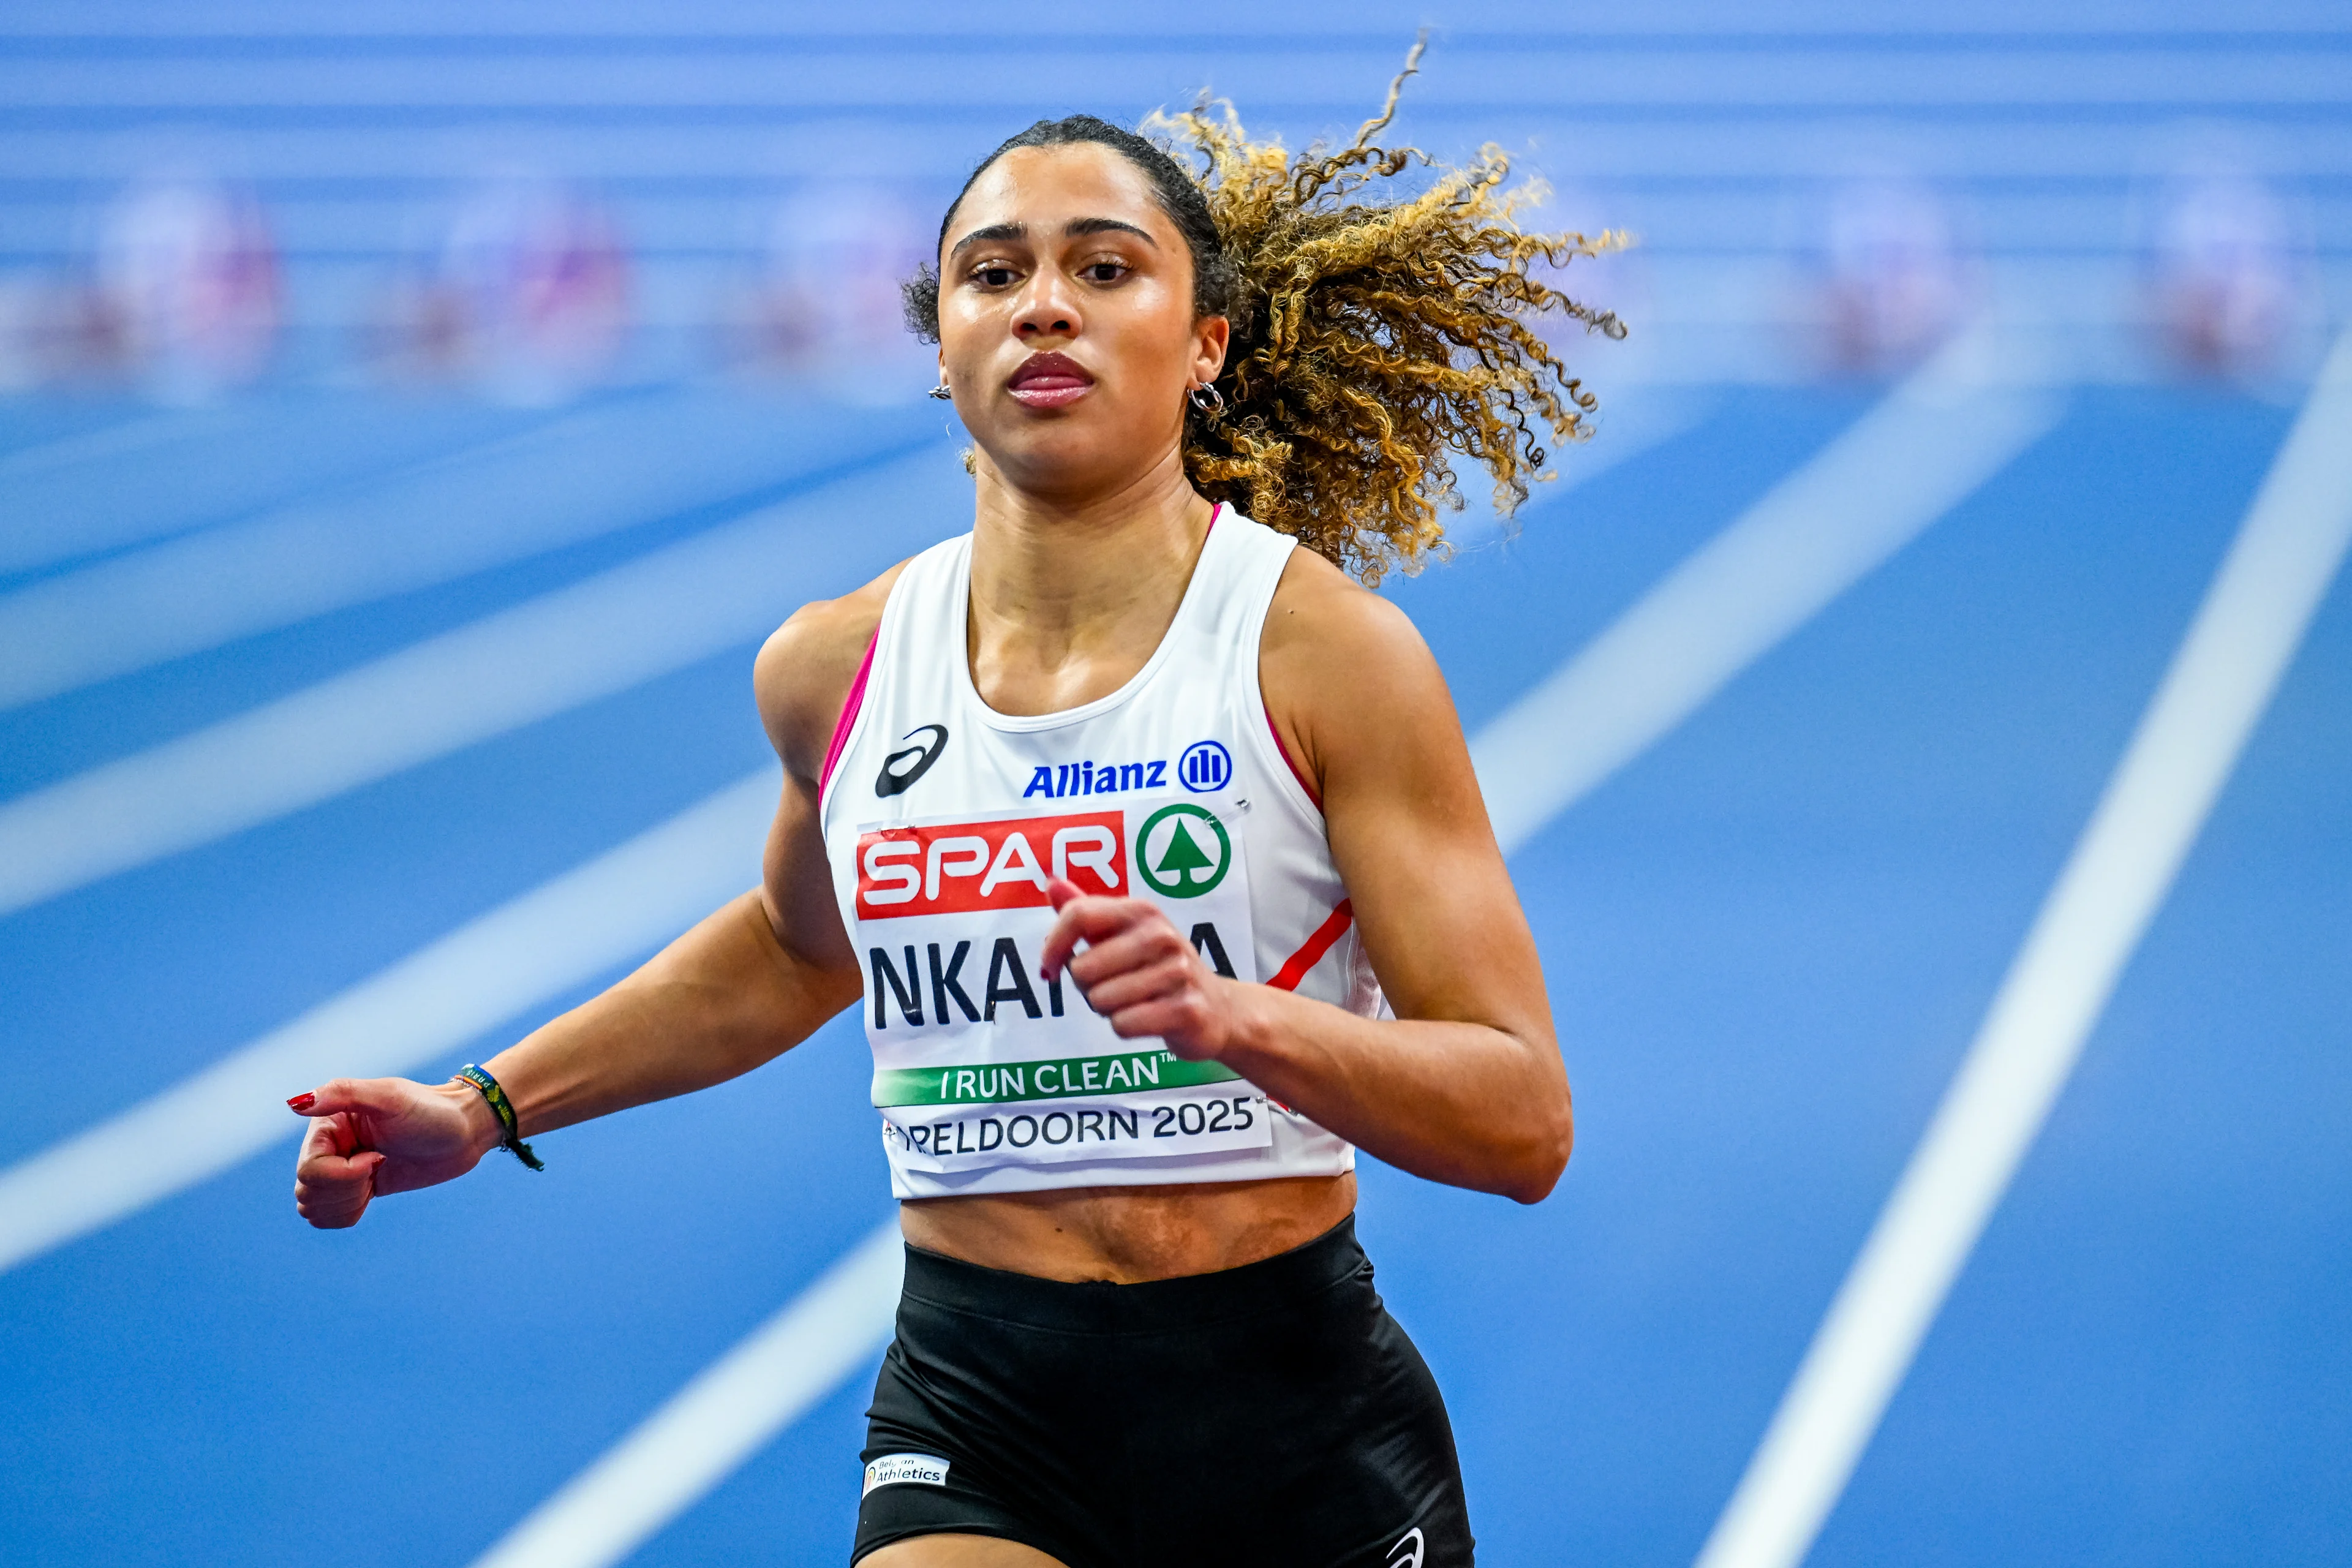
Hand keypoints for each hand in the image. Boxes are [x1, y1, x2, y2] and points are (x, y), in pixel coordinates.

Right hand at [288, 1076, 501, 1228]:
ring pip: (312, 1208)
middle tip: (380, 1165)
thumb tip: (296, 1104)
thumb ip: (343, 1093)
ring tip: (377, 1177)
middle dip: (348, 1188)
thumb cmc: (431, 1110)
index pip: (309, 1170)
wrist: (463, 1132)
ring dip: (348, 1202)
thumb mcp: (390, 1097)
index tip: (378, 1157)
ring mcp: (339, 1170)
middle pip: (307, 1191)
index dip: (343, 1174)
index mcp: (327, 1124)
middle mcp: (327, 1147)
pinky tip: (373, 1192)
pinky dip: (346, 1214)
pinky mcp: (354, 1189)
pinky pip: (326, 1217)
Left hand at [1037, 878, 1244, 1061]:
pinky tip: (1146, 1019)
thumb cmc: (1158, 970)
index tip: (1049, 969)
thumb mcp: (1125, 934)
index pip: (1078, 915)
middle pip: (1083, 967)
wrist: (1220, 1008)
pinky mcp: (1186, 1009)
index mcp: (1142, 911)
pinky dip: (1125, 1027)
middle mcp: (1161, 935)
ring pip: (1100, 1000)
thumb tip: (1052, 883)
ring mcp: (1177, 972)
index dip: (1053, 946)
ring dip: (1107, 1010)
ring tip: (1133, 1002)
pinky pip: (1123, 1024)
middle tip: (1112, 987)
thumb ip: (1086, 910)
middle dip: (1086, 987)